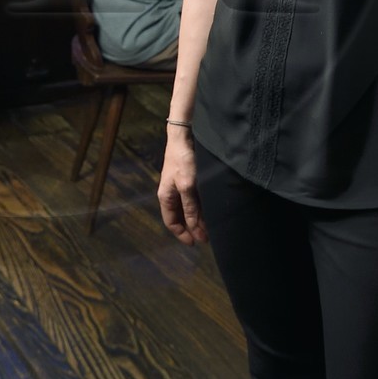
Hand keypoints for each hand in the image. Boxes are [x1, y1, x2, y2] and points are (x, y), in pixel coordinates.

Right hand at [157, 130, 208, 245]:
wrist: (184, 136)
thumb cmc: (183, 161)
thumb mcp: (187, 186)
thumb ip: (191, 209)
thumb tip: (196, 230)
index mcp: (166, 197)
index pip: (171, 222)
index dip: (182, 234)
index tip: (196, 243)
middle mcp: (171, 194)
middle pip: (181, 217)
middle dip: (192, 228)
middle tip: (207, 236)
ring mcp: (180, 186)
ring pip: (188, 208)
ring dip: (198, 218)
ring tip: (212, 225)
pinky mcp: (189, 179)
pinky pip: (194, 199)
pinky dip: (201, 207)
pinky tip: (211, 209)